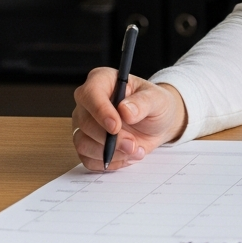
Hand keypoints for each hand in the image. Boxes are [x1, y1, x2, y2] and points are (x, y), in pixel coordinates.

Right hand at [71, 67, 187, 171]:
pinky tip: (126, 156)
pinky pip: (87, 159)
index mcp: (103, 81)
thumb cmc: (155, 105)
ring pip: (83, 144)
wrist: (156, 125)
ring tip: (135, 150)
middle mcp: (88, 102)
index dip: (100, 111)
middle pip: (86, 123)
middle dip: (111, 139)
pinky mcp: (86, 144)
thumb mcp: (158, 99)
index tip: (116, 126)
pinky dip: (109, 162)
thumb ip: (143, 102)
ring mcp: (84, 124)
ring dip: (110, 153)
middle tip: (133, 144)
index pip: (90, 93)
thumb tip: (125, 109)